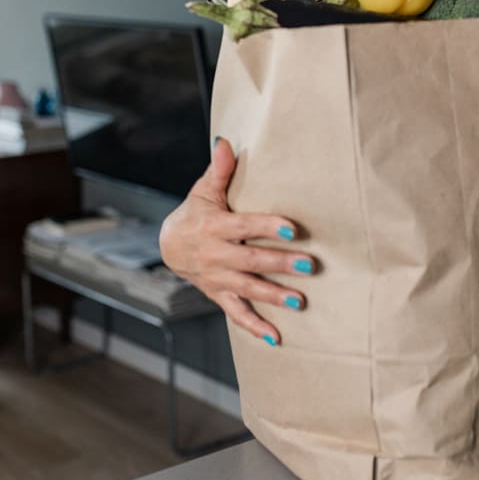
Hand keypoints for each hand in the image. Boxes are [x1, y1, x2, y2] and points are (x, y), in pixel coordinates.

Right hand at [159, 137, 315, 345]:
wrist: (168, 246)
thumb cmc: (196, 212)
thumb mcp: (203, 190)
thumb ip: (219, 170)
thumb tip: (226, 141)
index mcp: (214, 227)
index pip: (244, 226)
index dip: (267, 227)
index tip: (293, 228)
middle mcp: (215, 256)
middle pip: (250, 261)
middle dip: (280, 264)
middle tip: (310, 266)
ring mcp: (217, 279)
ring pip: (247, 289)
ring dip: (273, 296)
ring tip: (300, 301)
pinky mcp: (219, 295)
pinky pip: (237, 314)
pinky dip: (255, 327)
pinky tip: (277, 337)